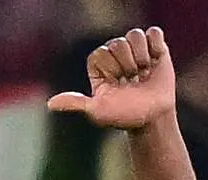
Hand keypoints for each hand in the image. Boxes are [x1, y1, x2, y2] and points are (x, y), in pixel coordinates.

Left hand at [48, 27, 175, 129]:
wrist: (153, 119)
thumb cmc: (125, 116)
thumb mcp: (98, 111)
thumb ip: (76, 103)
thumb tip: (50, 104)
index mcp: (99, 65)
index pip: (101, 52)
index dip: (112, 69)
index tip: (117, 85)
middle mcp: (115, 54)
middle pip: (118, 43)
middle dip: (127, 65)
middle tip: (133, 81)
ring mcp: (135, 50)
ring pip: (135, 35)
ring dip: (142, 57)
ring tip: (145, 73)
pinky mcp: (155, 48)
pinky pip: (153, 32)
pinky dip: (156, 46)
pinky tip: (156, 61)